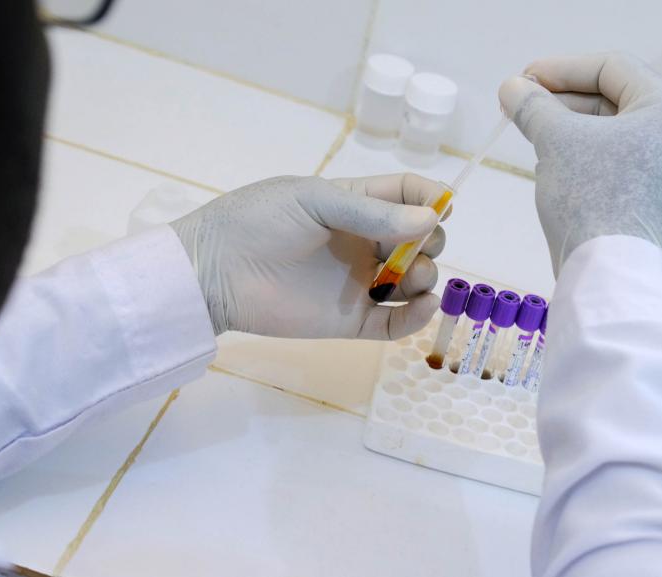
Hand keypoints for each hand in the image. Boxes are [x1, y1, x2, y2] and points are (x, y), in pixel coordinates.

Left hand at [170, 174, 446, 339]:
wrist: (215, 272)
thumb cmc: (259, 221)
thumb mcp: (313, 200)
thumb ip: (371, 212)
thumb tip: (429, 219)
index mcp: (355, 205)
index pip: (407, 195)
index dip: (431, 198)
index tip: (446, 205)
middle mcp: (364, 242)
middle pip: (420, 239)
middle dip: (431, 240)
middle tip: (415, 246)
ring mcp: (360, 282)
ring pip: (415, 281)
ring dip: (427, 276)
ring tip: (408, 277)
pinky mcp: (351, 320)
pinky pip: (395, 323)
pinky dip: (417, 317)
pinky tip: (422, 305)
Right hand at [499, 52, 661, 274]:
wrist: (608, 274)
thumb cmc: (591, 196)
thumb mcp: (556, 141)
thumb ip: (533, 106)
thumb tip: (511, 87)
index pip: (611, 67)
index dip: (560, 68)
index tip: (521, 79)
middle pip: (612, 100)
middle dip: (561, 100)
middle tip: (519, 106)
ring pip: (611, 133)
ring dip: (567, 128)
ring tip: (531, 134)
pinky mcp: (655, 200)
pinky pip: (616, 163)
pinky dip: (583, 157)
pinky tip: (551, 164)